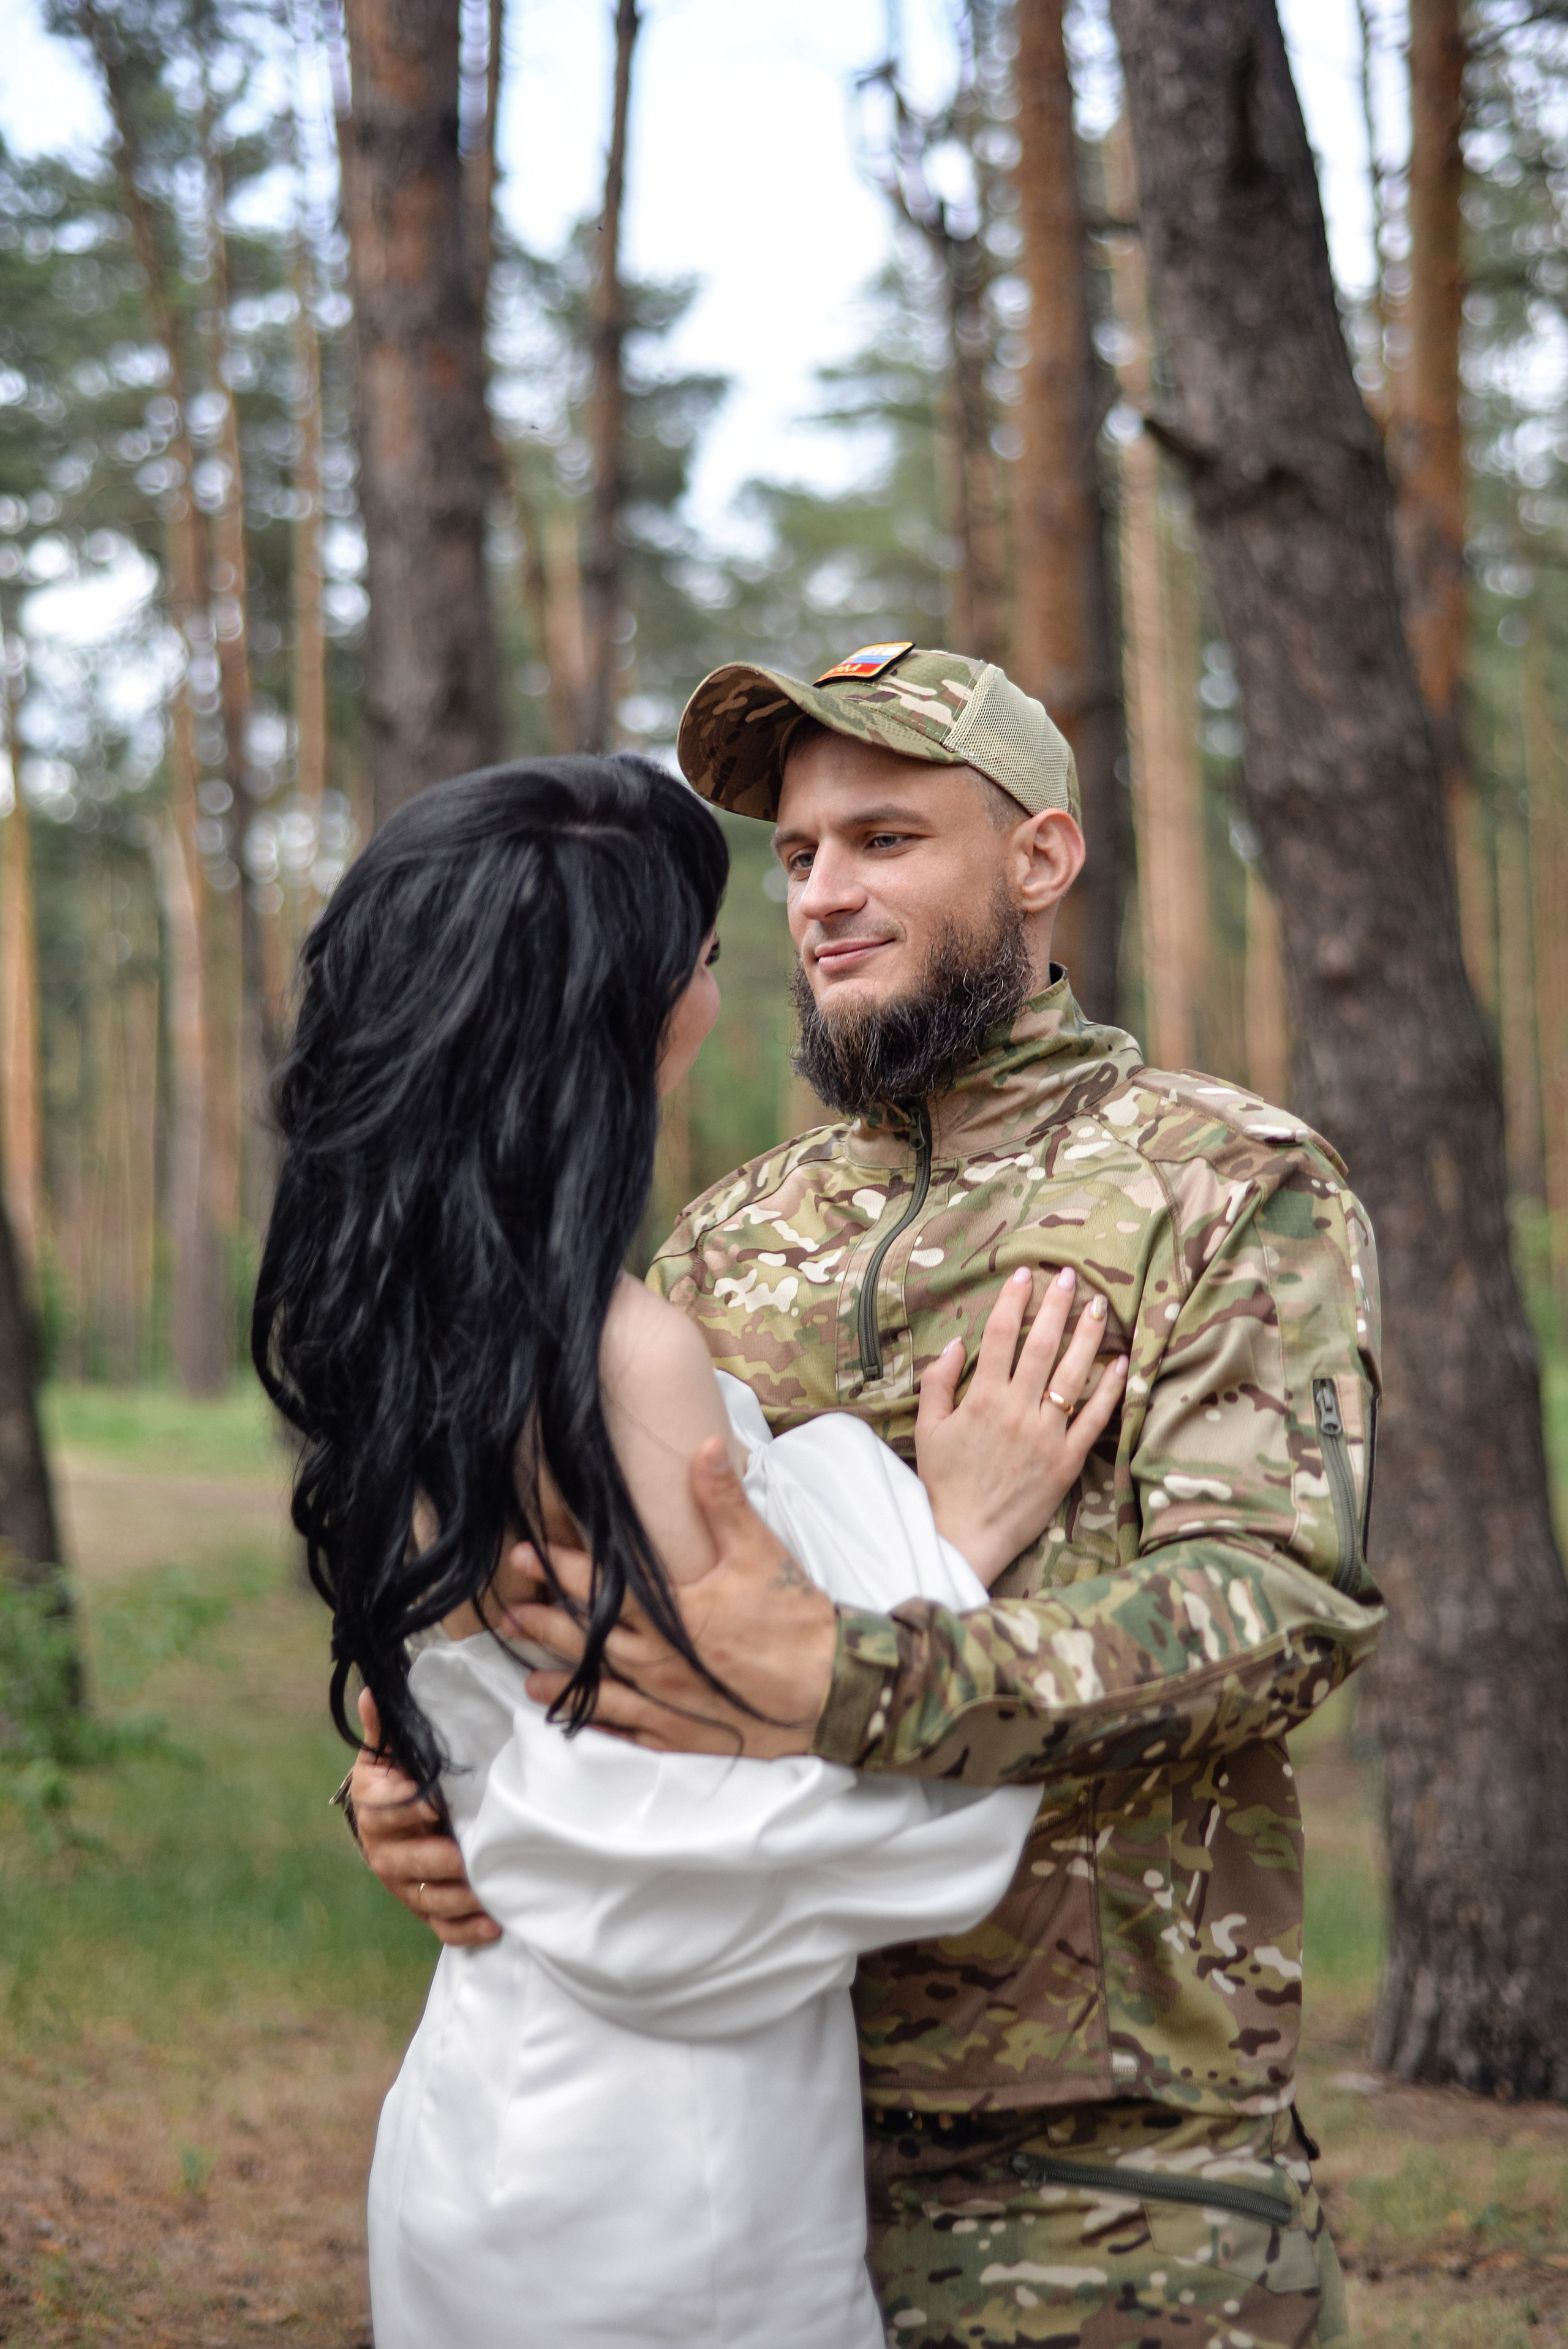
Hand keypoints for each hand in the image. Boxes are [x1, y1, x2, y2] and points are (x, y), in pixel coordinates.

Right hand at [350, 1689, 500, 1945]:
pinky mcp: (422, 1905)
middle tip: (470, 1860)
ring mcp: (403, 1884)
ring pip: (428, 1897)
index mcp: (375, 1808)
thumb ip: (386, 1728)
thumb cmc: (395, 1779)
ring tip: (492, 1896)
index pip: (388, 1811)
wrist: (386, 1820)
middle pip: (409, 1862)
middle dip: (440, 1862)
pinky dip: (465, 1930)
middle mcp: (384, 1851)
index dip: (411, 1810)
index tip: (437, 1806)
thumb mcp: (388, 1753)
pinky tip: (493, 1925)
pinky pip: (440, 1925)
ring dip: (460, 1900)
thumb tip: (373, 1691)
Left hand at [501, 1441, 836, 1756]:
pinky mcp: (684, 1734)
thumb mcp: (761, 1551)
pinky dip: (599, 1723)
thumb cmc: (795, 1619)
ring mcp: (669, 1702)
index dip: (561, 1570)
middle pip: (590, 1640)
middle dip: (545, 1622)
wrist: (832, 1690)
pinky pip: (630, 1731)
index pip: (603, 1589)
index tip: (526, 1553)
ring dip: (560, 1675)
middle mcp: (661, 1660)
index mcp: (675, 1613)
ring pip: (601, 1688)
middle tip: (508, 1611)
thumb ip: (724, 1502)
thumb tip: (704, 1448)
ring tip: (525, 1670)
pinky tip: (576, 1718)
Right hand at [915, 1265, 1127, 1584]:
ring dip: (1087, 1336)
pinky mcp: (1067, 1460)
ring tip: (1098, 1306)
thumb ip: (939, 1383)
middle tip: (1068, 1275)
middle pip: (1041, 1346)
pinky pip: (1094, 1419)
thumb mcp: (928, 1429)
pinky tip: (1121, 1364)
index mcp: (982, 1399)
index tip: (1024, 1274)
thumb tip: (956, 1344)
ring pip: (1072, 1375)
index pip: (999, 1337)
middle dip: (1055, 1306)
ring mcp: (1046, 1435)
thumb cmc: (944, 1482)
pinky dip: (1110, 1391)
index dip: (1012, 1301)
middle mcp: (1017, 1410)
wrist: (966, 1535)